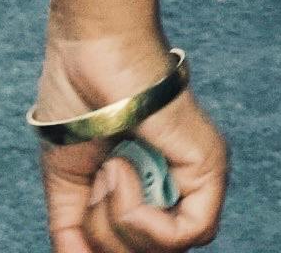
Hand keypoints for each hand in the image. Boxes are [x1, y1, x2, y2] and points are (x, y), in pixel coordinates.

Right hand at [31, 0, 222, 252]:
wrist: (90, 48)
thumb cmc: (78, 97)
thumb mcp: (69, 180)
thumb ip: (74, 226)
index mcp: (153, 187)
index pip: (139, 247)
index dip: (101, 242)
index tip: (84, 205)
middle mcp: (182, 184)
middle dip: (102, 234)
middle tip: (98, 176)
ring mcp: (200, 174)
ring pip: (165, 250)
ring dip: (116, 221)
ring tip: (110, 166)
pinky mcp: (210, 162)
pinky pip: (189, 233)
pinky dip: (140, 219)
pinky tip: (122, 171)